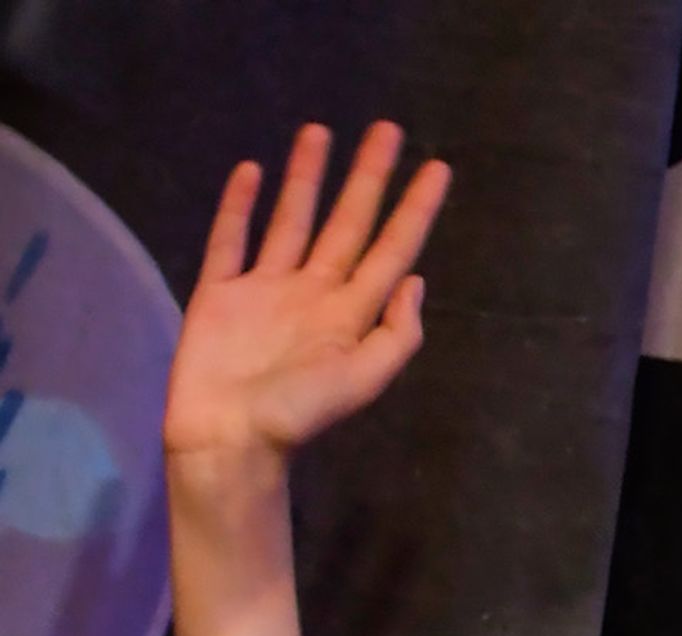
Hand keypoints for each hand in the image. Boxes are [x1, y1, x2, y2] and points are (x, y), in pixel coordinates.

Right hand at [164, 124, 450, 467]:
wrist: (229, 437)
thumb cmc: (298, 414)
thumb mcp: (364, 379)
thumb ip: (396, 333)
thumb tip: (416, 279)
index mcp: (352, 313)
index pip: (393, 250)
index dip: (415, 210)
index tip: (437, 168)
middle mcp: (314, 293)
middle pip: (348, 223)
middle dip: (368, 178)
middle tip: (387, 129)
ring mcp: (266, 289)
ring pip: (292, 219)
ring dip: (307, 178)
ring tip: (319, 133)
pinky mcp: (220, 292)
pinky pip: (231, 239)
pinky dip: (239, 206)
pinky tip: (251, 171)